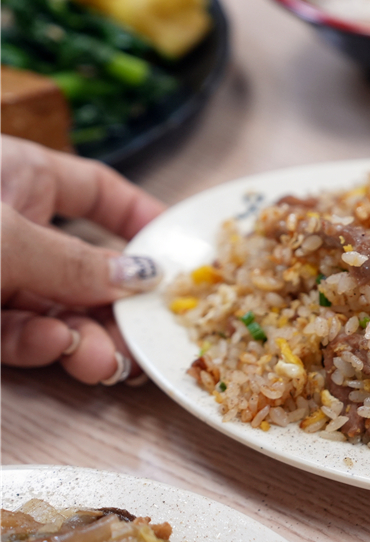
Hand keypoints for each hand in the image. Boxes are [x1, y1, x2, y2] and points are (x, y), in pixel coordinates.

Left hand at [1, 136, 165, 383]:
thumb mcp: (5, 238)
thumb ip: (74, 263)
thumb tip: (142, 279)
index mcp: (20, 177)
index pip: (98, 192)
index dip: (142, 219)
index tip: (180, 256)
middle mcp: (11, 225)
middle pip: (86, 266)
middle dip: (117, 306)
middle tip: (148, 338)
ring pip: (56, 309)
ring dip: (85, 338)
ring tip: (106, 364)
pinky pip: (16, 334)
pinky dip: (37, 346)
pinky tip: (53, 347)